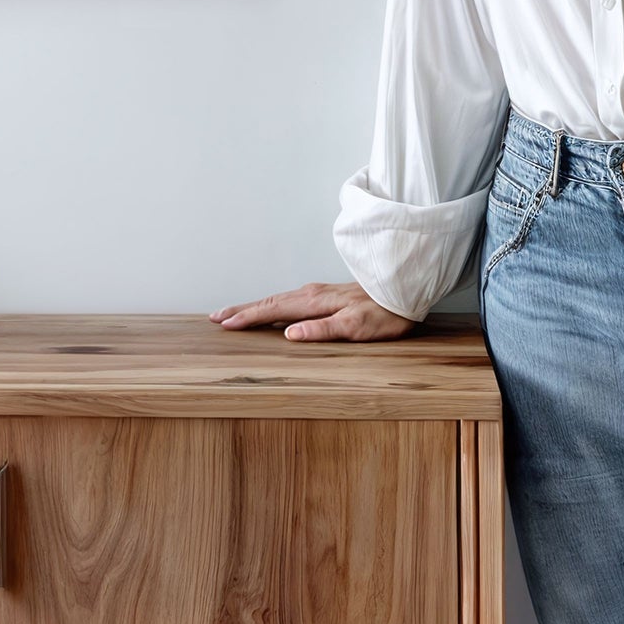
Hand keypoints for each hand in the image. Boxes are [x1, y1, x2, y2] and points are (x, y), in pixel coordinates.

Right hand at [209, 281, 418, 340]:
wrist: (406, 290)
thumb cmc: (385, 313)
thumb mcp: (356, 327)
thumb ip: (322, 330)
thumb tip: (289, 334)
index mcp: (315, 302)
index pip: (273, 310)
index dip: (247, 318)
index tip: (225, 324)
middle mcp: (313, 293)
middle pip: (270, 301)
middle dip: (242, 309)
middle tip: (217, 317)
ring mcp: (320, 292)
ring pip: (279, 299)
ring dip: (255, 306)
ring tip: (236, 313)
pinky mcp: (327, 295)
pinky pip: (290, 299)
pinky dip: (273, 304)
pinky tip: (273, 309)